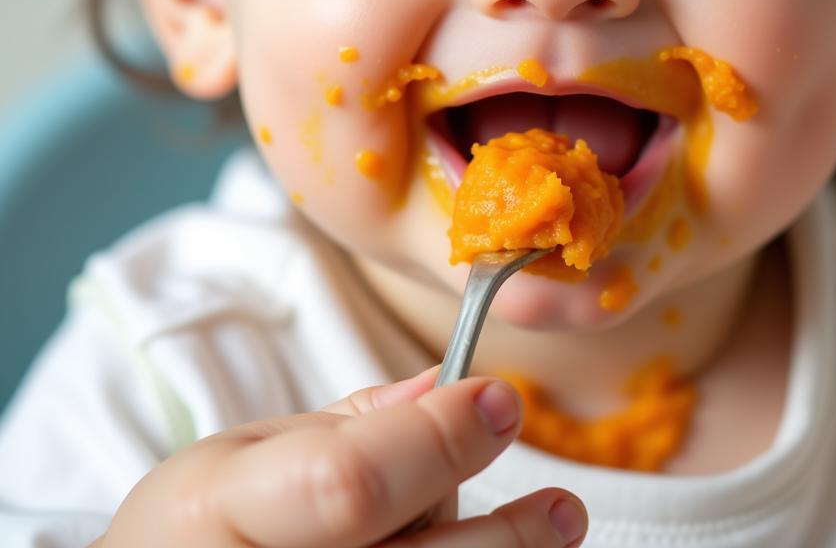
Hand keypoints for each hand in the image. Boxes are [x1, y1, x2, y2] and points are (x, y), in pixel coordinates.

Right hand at [96, 367, 586, 546]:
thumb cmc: (189, 530)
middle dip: (504, 534)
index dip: (438, 440)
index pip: (351, 483)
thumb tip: (447, 388)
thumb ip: (346, 426)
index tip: (499, 397)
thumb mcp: (240, 456)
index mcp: (221, 513)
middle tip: (561, 506)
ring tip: (551, 532)